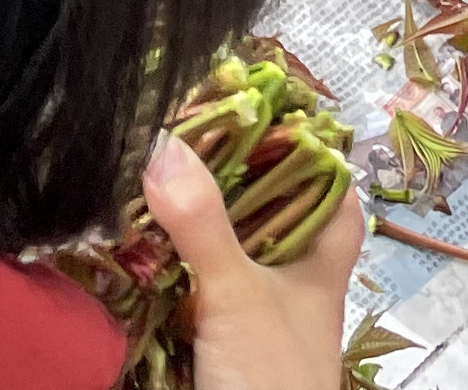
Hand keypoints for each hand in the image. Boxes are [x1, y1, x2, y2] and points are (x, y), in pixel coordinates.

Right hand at [145, 130, 366, 389]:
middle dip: (229, 180)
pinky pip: (197, 293)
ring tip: (146, 177)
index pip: (331, 186)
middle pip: (271, 213)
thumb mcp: (238, 293)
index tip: (256, 107)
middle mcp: (293, 283)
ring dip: (193, 225)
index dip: (304, 146)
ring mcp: (258, 316)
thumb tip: (164, 143)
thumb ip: (204, 224)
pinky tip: (136, 249)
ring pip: (231, 252)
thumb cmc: (271, 380)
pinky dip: (171, 271)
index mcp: (322, 261)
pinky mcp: (221, 346)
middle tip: (180, 135)